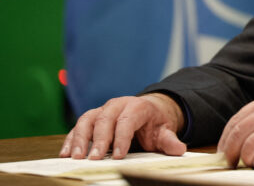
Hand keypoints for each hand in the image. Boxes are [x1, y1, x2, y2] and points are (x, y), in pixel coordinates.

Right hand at [59, 93, 186, 159]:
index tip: (119, 155)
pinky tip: (65, 153)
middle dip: (98, 139)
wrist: (148, 110)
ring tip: (75, 157)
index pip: (127, 120)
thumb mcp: (165, 130)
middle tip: (94, 158)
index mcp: (137, 106)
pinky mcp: (92, 118)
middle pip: (105, 119)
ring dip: (79, 138)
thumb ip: (169, 140)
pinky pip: (78, 126)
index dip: (122, 137)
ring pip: (87, 120)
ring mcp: (102, 110)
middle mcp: (117, 105)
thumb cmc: (154, 122)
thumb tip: (179, 149)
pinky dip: (70, 139)